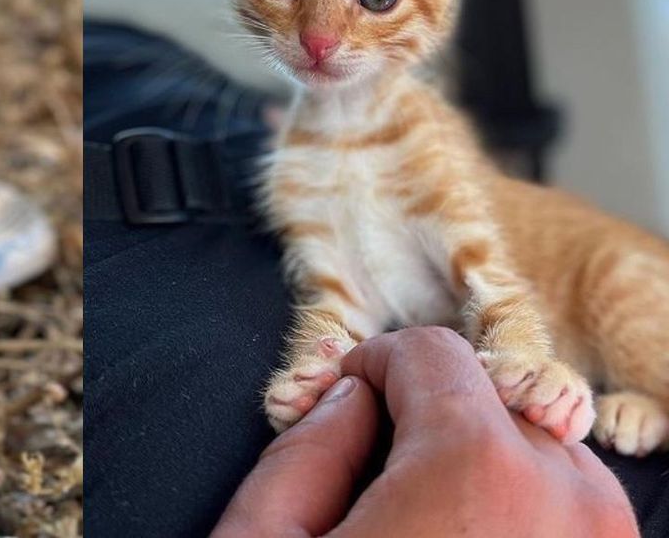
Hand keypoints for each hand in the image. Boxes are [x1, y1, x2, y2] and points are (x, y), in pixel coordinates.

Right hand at [211, 327, 637, 537]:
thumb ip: (301, 446)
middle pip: (492, 397)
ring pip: (542, 452)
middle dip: (434, 416)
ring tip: (423, 519)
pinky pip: (574, 510)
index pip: (431, 354)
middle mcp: (563, 502)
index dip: (373, 367)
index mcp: (472, 471)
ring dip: (482, 463)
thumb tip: (342, 399)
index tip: (348, 400)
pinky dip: (524, 512)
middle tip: (380, 468)